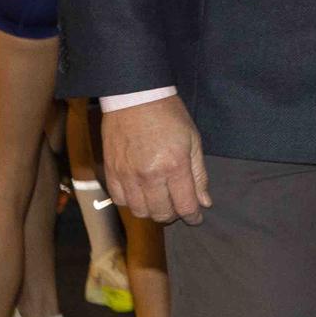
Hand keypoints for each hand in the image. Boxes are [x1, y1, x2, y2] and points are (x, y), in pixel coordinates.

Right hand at [102, 94, 209, 225]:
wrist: (135, 98)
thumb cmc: (170, 116)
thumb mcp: (193, 141)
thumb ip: (199, 175)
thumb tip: (204, 202)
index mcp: (174, 166)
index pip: (185, 206)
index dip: (193, 217)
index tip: (196, 218)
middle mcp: (149, 176)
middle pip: (161, 213)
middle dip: (174, 215)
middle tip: (179, 207)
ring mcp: (127, 175)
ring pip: (139, 211)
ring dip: (153, 211)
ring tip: (160, 200)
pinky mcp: (111, 172)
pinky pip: (121, 200)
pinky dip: (132, 203)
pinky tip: (141, 194)